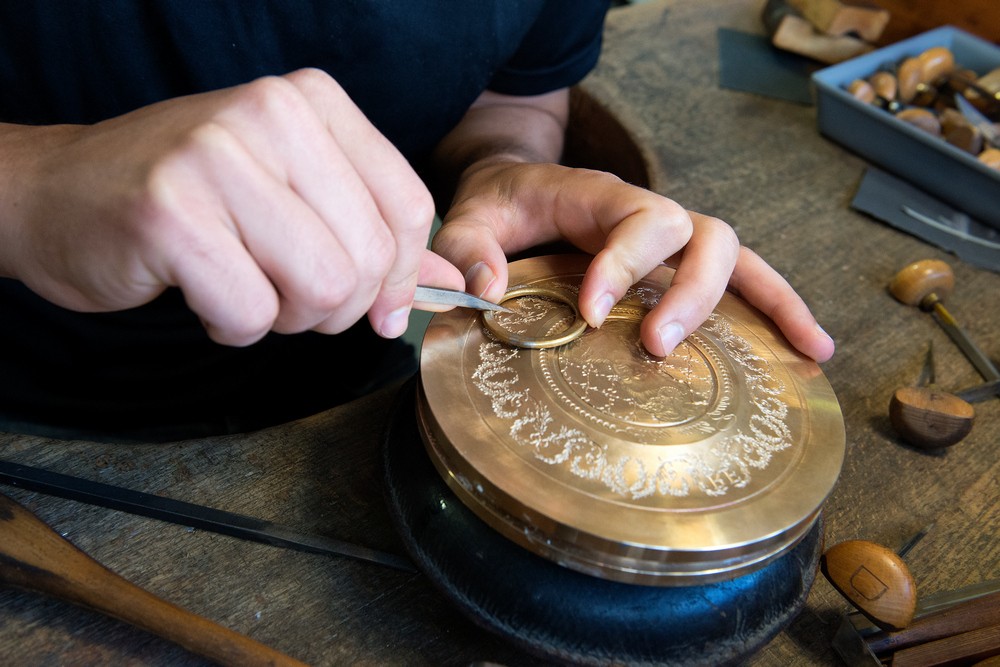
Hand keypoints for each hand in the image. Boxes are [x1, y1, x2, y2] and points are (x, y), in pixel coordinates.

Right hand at [0, 68, 462, 344]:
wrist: (59, 193)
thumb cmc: (190, 198)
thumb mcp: (295, 195)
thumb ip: (377, 235)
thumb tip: (453, 282)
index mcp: (312, 102)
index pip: (408, 209)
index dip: (400, 277)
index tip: (375, 304)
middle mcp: (269, 114)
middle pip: (369, 258)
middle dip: (336, 306)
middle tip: (285, 293)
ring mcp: (216, 158)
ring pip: (323, 288)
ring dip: (286, 318)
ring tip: (245, 287)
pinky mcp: (170, 214)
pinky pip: (251, 314)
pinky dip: (233, 327)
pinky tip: (202, 294)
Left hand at [431, 161, 834, 361]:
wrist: (521, 187)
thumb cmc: (502, 204)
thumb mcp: (470, 216)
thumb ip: (468, 249)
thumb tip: (489, 295)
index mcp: (600, 195)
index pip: (634, 219)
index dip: (623, 265)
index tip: (591, 315)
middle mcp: (647, 215)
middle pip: (699, 235)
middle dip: (690, 292)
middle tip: (658, 345)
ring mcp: (672, 241)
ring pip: (735, 256)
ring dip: (766, 302)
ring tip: (800, 352)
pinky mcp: (680, 266)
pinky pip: (742, 280)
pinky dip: (779, 309)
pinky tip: (809, 351)